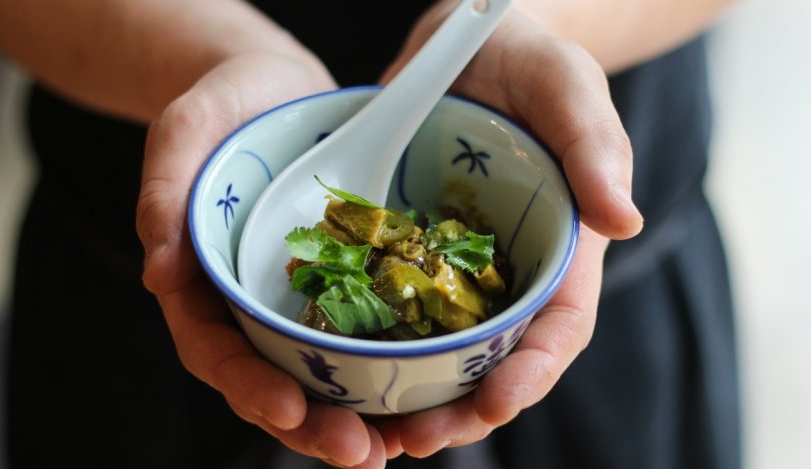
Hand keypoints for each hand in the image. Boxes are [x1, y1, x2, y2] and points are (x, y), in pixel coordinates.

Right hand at [136, 52, 387, 466]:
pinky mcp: (341, 283)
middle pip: (271, 379)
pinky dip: (385, 369)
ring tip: (396, 446)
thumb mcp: (185, 133)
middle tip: (360, 455)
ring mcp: (297, 298)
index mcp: (204, 283)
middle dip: (310, 425)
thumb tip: (158, 274)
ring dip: (354, 416)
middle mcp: (251, 304)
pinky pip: (360, 334)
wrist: (275, 90)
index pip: (215, 350)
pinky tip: (418, 393)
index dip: (247, 386)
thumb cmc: (223, 108)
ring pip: (319, 372)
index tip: (286, 409)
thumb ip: (164, 194)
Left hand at [373, 5, 642, 457]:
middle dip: (460, 408)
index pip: (557, 328)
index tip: (496, 403)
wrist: (470, 44)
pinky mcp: (405, 251)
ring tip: (371, 433)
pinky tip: (335, 370)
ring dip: (407, 396)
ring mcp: (453, 268)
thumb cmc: (534, 65)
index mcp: (560, 252)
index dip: (532, 372)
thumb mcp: (569, 91)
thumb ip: (596, 149)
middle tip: (417, 439)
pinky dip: (368, 347)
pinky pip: (387, 308)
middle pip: (492, 359)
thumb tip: (626, 220)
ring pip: (436, 350)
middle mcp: (506, 273)